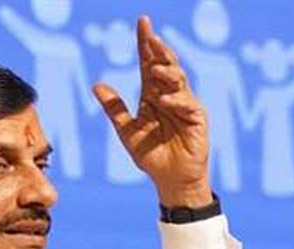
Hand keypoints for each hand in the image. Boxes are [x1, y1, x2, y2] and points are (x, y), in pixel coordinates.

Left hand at [93, 16, 211, 207]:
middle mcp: (169, 95)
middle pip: (165, 65)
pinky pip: (187, 103)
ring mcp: (185, 105)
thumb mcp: (127, 131)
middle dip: (159, 49)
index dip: (145, 44)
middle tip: (152, 36)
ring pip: (178, 80)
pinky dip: (175, 100)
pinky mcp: (197, 118)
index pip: (148, 64)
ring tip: (154, 68)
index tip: (143, 22)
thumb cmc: (151, 156)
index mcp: (152, 95)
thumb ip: (114, 109)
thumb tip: (96, 85)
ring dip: (167, 72)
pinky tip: (163, 100)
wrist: (170, 181)